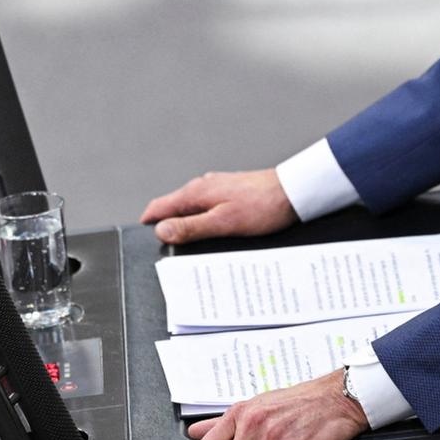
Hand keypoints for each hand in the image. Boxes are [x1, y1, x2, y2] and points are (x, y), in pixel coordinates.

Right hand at [140, 169, 297, 244]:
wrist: (293, 192)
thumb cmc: (262, 207)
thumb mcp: (223, 223)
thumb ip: (190, 227)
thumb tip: (161, 230)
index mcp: (195, 193)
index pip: (158, 207)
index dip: (148, 225)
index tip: (145, 241)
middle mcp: (202, 187)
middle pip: (173, 209)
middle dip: (169, 229)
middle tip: (172, 253)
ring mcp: (215, 188)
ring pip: (190, 209)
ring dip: (188, 227)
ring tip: (195, 248)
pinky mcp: (228, 193)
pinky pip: (206, 208)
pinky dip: (204, 222)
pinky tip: (215, 234)